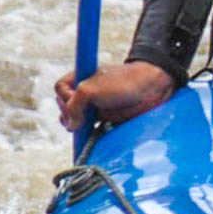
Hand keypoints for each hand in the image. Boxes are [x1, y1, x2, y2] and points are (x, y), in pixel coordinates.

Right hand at [55, 60, 176, 129]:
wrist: (152, 87)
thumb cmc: (121, 83)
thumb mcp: (90, 90)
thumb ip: (73, 107)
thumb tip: (71, 126)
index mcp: (81, 77)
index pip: (60, 89)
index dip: (64, 97)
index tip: (74, 99)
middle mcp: (86, 91)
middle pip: (65, 107)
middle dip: (69, 114)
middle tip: (81, 117)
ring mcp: (96, 105)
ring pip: (77, 120)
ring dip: (78, 126)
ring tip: (86, 126)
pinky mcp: (107, 116)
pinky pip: (91, 127)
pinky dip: (88, 133)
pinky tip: (89, 135)